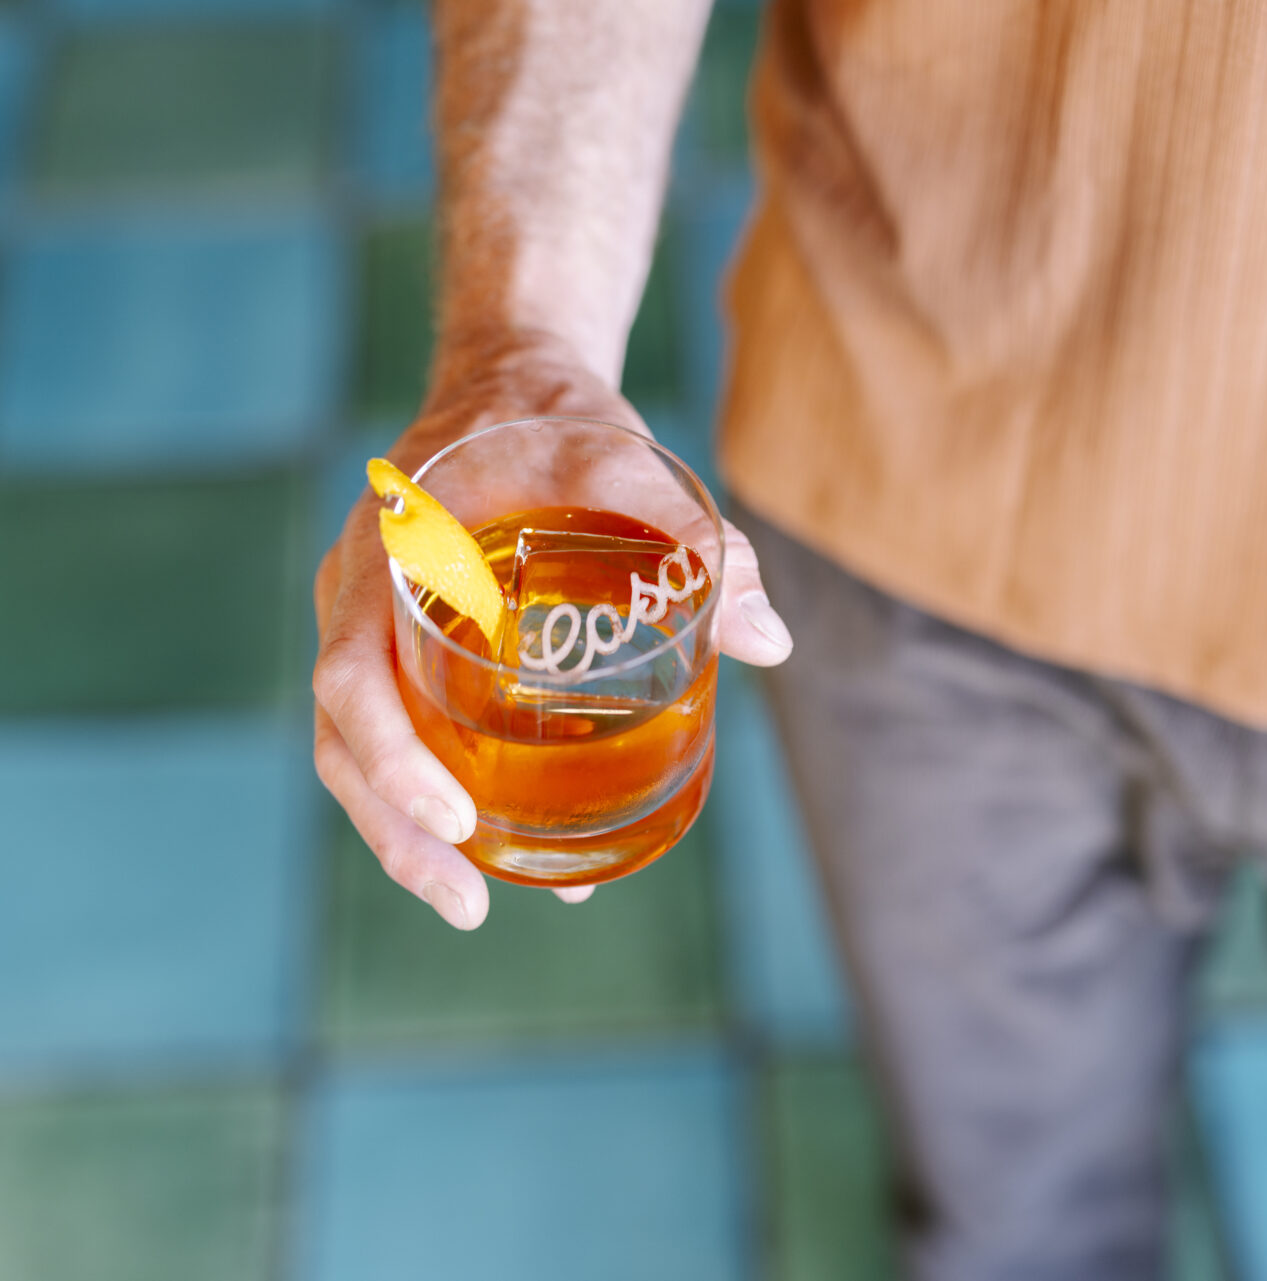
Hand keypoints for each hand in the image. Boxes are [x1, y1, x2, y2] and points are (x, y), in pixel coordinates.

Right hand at [312, 333, 793, 926]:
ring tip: (483, 900)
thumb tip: (771, 642)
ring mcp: (381, 627)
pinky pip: (409, 729)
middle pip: (346, 739)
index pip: (350, 672)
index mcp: (385, 555)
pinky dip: (446, 792)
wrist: (511, 383)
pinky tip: (512, 843)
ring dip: (414, 835)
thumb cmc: (554, 417)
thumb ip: (692, 537)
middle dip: (399, 832)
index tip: (457, 820)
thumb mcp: (621, 459)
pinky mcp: (414, 647)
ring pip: (366, 750)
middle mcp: (364, 599)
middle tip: (470, 906)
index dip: (391, 757)